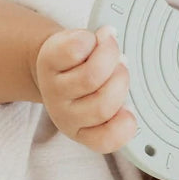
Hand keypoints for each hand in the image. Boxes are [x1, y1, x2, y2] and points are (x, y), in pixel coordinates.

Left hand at [34, 25, 135, 153]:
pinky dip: (91, 40)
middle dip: (122, 79)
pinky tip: (92, 41)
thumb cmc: (86, 80)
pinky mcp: (48, 63)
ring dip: (109, 54)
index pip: (106, 139)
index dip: (124, 125)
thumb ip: (121, 95)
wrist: (55, 62)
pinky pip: (76, 50)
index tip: (130, 110)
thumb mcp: (106, 96)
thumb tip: (122, 64)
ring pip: (92, 76)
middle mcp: (65, 115)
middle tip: (122, 66)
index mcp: (84, 130)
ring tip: (110, 46)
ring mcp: (54, 90)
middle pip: (103, 103)